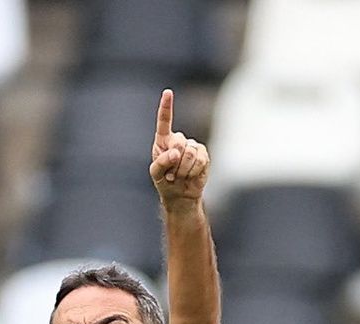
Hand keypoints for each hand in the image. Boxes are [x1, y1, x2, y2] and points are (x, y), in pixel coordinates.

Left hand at [150, 88, 208, 206]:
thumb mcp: (156, 173)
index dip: (166, 107)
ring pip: (189, 153)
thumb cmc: (164, 181)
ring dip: (183, 169)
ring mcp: (193, 146)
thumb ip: (161, 162)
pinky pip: (200, 160)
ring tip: (180, 175)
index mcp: (163, 140)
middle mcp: (179, 140)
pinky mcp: (204, 154)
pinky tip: (190, 175)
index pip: (164, 122)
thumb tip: (176, 152)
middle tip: (171, 173)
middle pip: (178, 142)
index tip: (168, 92)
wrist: (180, 194)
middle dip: (174, 161)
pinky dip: (192, 171)